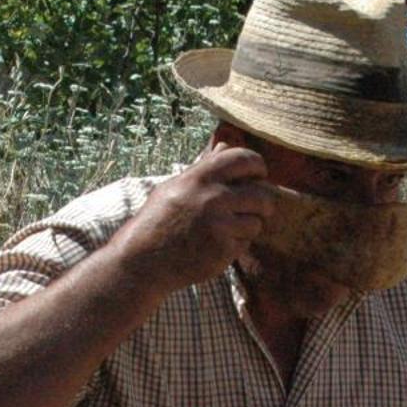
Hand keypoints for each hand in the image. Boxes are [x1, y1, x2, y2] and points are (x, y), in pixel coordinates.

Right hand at [111, 144, 273, 291]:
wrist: (143, 260)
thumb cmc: (157, 221)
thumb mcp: (174, 187)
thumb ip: (203, 168)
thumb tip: (224, 146)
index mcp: (200, 178)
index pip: (244, 159)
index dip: (257, 165)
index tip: (259, 174)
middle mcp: (213, 198)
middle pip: (261, 194)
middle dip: (264, 203)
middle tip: (259, 208)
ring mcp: (220, 225)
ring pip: (256, 222)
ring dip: (248, 227)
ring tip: (229, 230)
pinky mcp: (223, 249)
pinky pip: (245, 244)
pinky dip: (236, 246)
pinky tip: (216, 246)